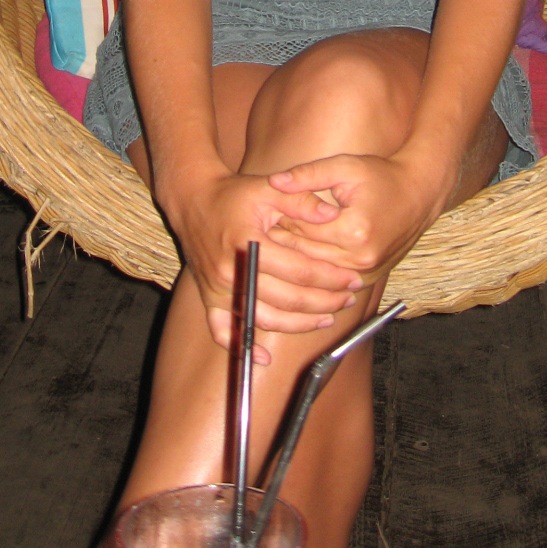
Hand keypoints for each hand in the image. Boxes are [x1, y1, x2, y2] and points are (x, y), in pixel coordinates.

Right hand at [164, 166, 363, 360]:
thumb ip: (301, 201)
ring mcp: (218, 289)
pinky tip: (264, 358)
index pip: (300, 271)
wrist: (193, 199)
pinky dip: (243, 346)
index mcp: (250, 243)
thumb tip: (333, 215)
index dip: (331, 278)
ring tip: (326, 319)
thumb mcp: (269, 189)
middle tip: (348, 299)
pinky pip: (223, 331)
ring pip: (264, 319)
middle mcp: (233, 271)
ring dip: (298, 324)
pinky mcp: (208, 298)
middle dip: (324, 302)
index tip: (352, 279)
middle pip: (287, 299)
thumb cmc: (234, 194)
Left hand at [265, 151, 442, 285]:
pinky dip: (316, 268)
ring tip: (274, 243)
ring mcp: (366, 272)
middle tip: (260, 230)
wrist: (418, 194)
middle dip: (283, 243)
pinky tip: (300, 255)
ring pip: (317, 271)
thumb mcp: (344, 167)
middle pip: (307, 255)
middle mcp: (360, 258)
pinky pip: (333, 279)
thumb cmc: (381, 176)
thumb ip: (308, 175)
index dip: (281, 221)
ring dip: (296, 259)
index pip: (303, 231)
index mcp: (354, 231)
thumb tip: (274, 182)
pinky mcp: (369, 278)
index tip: (262, 213)